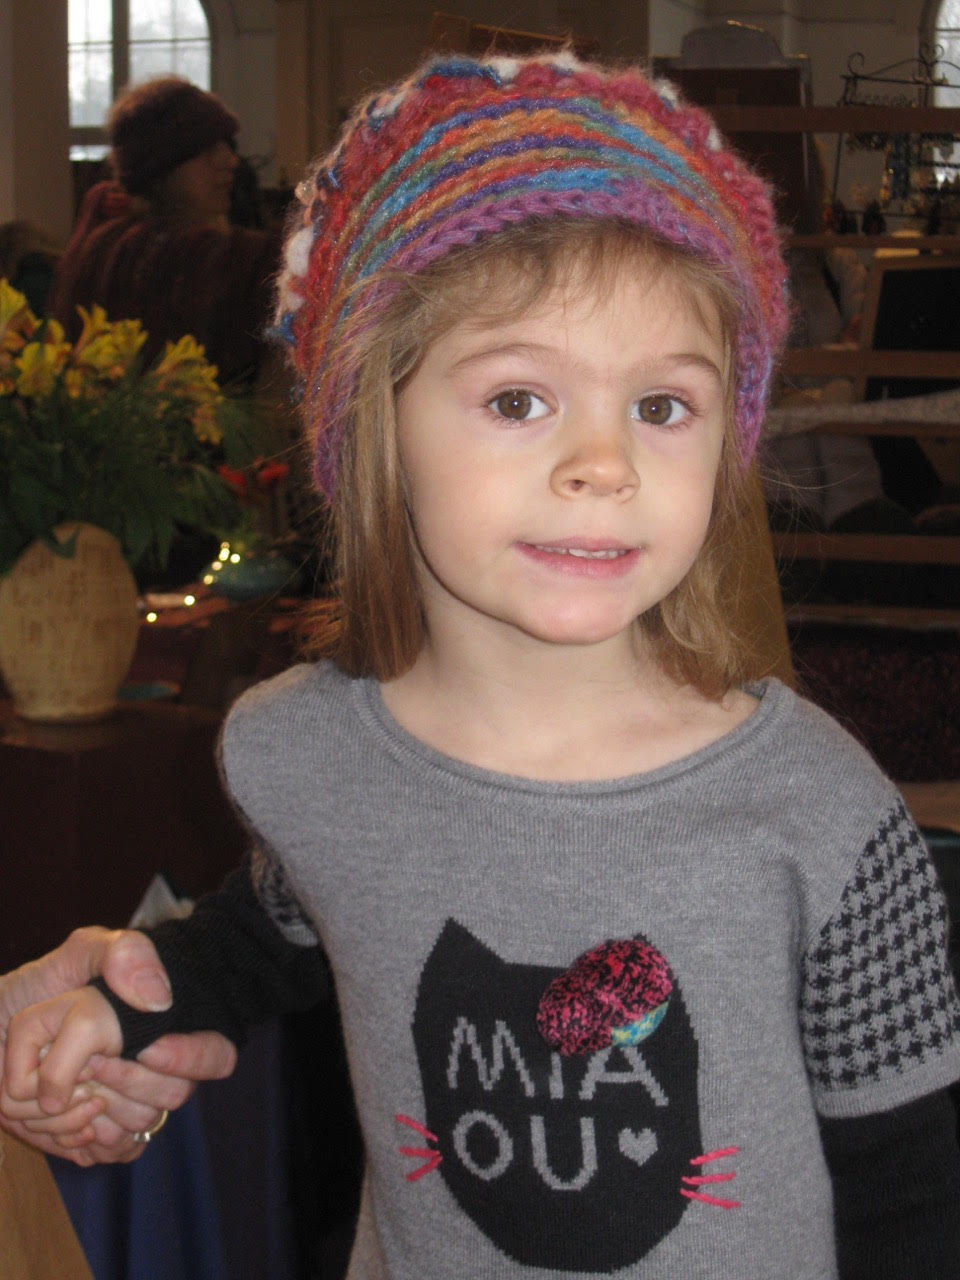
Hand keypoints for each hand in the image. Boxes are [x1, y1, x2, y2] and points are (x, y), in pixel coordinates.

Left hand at [0, 927, 235, 1163]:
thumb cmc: (31, 991)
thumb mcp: (77, 953)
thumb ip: (123, 954)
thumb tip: (159, 998)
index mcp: (163, 1025)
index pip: (216, 1053)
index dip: (192, 1057)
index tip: (149, 1050)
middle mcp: (154, 1069)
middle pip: (176, 1093)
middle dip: (123, 1078)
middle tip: (85, 1063)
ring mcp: (126, 1108)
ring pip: (139, 1126)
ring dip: (89, 1106)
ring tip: (56, 1086)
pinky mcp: (96, 1140)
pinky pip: (109, 1152)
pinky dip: (77, 1136)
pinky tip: (55, 1113)